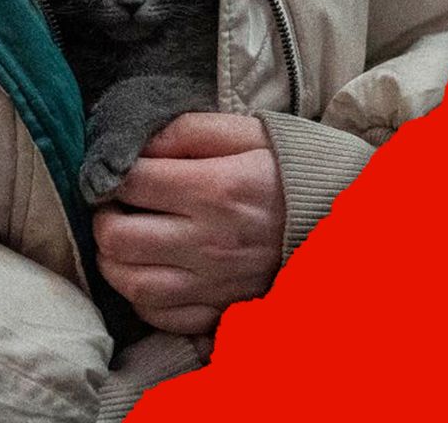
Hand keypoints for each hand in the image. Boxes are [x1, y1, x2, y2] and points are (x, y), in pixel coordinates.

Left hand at [92, 112, 284, 334]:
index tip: (118, 173)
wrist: (343, 222)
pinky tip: (150, 271)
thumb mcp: (246, 133)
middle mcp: (211, 242)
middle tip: (117, 206)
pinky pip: (160, 316)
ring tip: (127, 239)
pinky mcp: (224, 310)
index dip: (110, 174)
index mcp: (216, 190)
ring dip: (114, 259)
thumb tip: (135, 146)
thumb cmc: (288, 172)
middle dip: (104, 216)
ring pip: (130, 283)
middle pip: (117, 237)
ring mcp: (216, 283)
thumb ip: (186, 132)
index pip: (128, 183)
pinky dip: (142, 297)